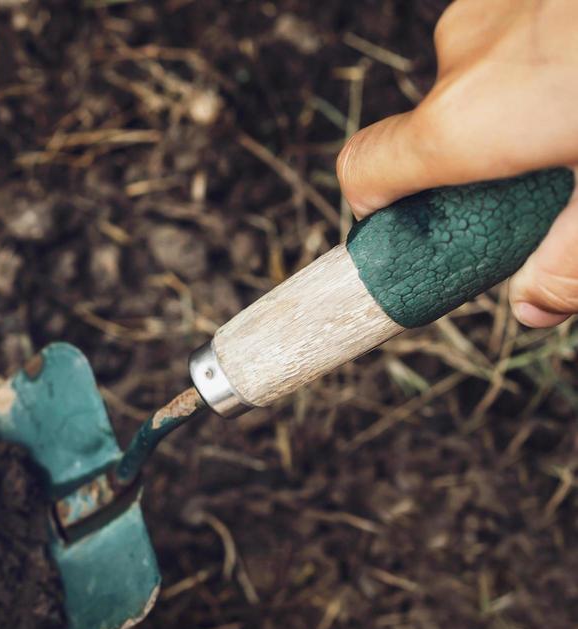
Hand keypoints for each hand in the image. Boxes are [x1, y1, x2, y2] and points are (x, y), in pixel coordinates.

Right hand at [336, 0, 577, 326]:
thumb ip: (572, 262)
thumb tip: (533, 305)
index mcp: (466, 124)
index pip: (364, 172)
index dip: (379, 209)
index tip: (421, 230)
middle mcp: (464, 58)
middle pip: (440, 128)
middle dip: (490, 160)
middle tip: (561, 174)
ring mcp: (498, 2)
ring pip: (489, 74)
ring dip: (530, 103)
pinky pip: (524, 29)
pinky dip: (555, 54)